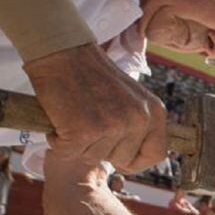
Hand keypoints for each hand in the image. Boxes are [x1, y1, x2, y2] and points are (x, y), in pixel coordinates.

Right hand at [23, 44, 167, 172]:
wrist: (63, 53)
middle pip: (121, 159)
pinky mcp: (84, 131)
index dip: (135, 161)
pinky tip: (61, 119)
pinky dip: (58, 142)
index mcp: (155, 111)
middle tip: (87, 121)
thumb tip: (135, 161)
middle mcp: (139, 119)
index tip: (119, 158)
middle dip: (101, 148)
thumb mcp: (131, 98)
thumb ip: (138, 124)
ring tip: (75, 115)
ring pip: (93, 157)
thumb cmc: (92, 75)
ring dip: (78, 143)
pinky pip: (68, 153)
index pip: (156, 154)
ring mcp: (113, 126)